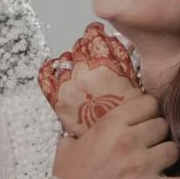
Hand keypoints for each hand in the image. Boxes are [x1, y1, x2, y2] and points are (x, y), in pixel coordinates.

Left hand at [39, 22, 140, 136]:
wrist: (111, 144)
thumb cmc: (125, 118)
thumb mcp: (133, 84)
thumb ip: (123, 62)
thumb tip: (114, 42)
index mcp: (104, 66)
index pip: (94, 34)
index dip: (97, 34)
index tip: (98, 34)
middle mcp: (83, 72)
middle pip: (80, 45)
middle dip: (87, 48)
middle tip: (93, 55)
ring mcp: (68, 85)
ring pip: (64, 59)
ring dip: (72, 60)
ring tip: (80, 68)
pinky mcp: (57, 100)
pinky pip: (46, 76)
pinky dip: (50, 71)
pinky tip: (57, 71)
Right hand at [52, 95, 179, 178]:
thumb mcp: (68, 147)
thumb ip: (81, 134)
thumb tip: (80, 131)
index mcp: (110, 125)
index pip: (148, 103)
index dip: (150, 112)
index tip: (147, 121)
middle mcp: (130, 140)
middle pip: (163, 126)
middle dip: (158, 136)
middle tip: (151, 147)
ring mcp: (144, 166)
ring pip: (174, 151)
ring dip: (168, 158)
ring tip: (159, 167)